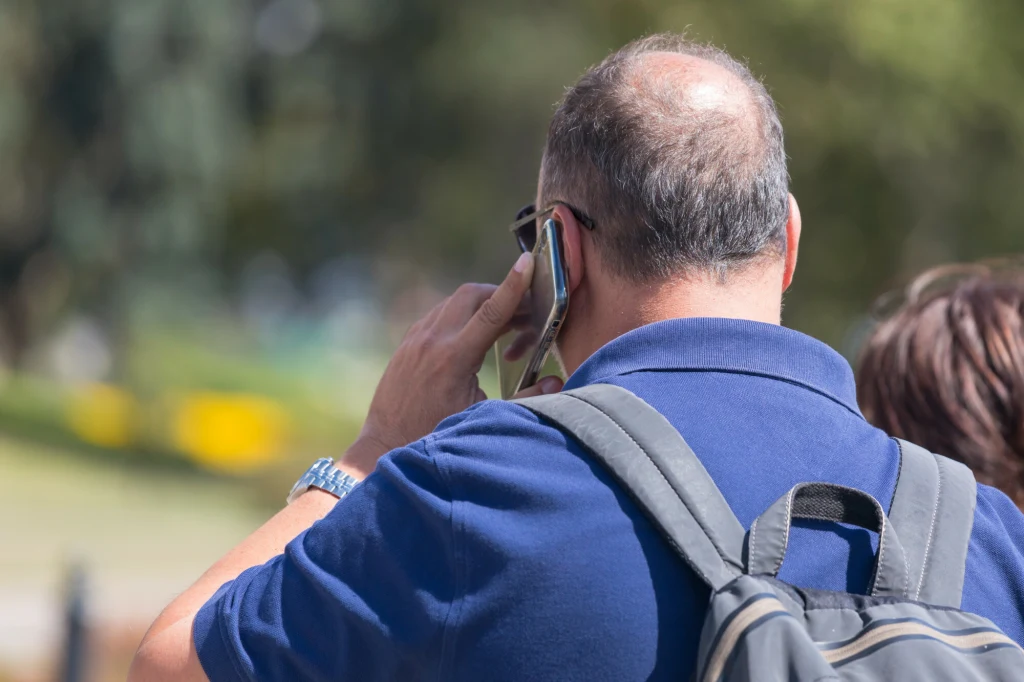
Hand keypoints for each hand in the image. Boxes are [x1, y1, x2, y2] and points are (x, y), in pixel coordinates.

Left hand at [342, 252, 562, 475]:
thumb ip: (523, 399)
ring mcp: (416, 338)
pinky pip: (438, 315)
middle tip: (523, 312)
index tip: (527, 262)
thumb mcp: (482, 418)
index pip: (492, 311)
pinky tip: (472, 339)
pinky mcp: (407, 343)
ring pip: (454, 303)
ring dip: (481, 306)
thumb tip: (555, 382)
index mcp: (454, 358)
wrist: (385, 444)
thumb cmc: (435, 435)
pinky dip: (460, 317)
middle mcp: (433, 340)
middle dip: (501, 294)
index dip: (514, 285)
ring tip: (501, 329)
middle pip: (472, 295)